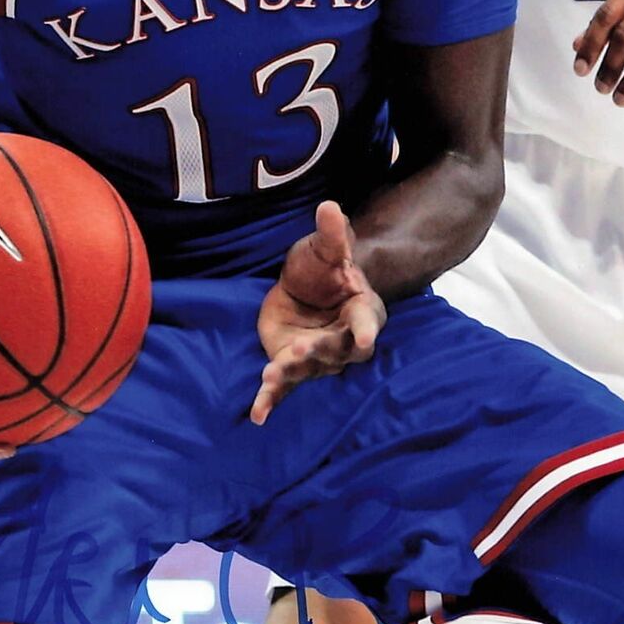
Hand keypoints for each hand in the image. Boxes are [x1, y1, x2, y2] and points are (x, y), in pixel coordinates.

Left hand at [252, 201, 386, 425]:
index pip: (366, 322)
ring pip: (307, 370)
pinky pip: (284, 387)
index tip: (365, 339)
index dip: (364, 330)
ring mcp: (319, 358)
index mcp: (362, 311)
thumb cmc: (325, 268)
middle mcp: (344, 341)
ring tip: (271, 377)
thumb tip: (329, 207)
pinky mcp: (294, 367)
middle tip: (302, 350)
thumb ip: (331, 234)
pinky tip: (257, 416)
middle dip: (319, 352)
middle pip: (335, 351)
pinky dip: (270, 401)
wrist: (309, 287)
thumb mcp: (326, 249)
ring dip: (290, 374)